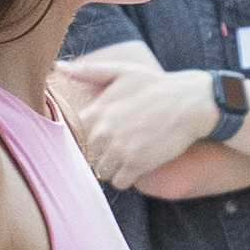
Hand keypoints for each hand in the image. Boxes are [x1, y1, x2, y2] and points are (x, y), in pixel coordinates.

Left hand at [61, 59, 219, 189]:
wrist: (191, 102)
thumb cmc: (156, 85)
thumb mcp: (122, 72)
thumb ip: (89, 72)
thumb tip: (58, 67)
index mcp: (95, 112)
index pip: (74, 139)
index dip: (86, 141)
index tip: (100, 138)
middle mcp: (103, 132)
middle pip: (88, 158)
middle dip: (100, 155)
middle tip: (119, 146)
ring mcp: (119, 150)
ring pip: (102, 172)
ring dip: (112, 168)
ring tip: (128, 154)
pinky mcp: (137, 164)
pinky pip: (119, 182)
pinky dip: (126, 177)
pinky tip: (137, 163)